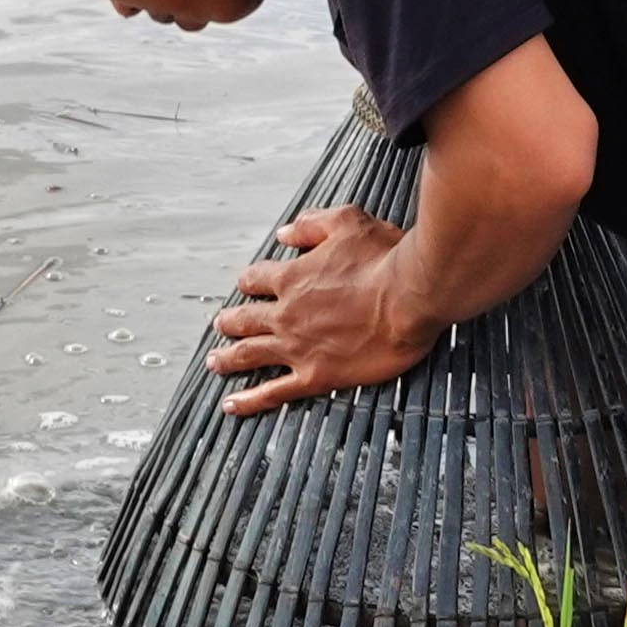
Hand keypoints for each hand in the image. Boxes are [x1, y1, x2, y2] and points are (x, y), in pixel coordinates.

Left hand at [207, 204, 437, 413]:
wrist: (411, 297)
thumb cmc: (387, 260)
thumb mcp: (348, 223)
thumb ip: (312, 226)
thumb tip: (286, 232)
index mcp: (293, 277)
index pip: (257, 279)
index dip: (250, 282)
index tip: (247, 285)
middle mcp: (287, 313)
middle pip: (245, 319)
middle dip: (229, 322)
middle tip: (221, 325)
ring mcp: (298, 347)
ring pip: (250, 354)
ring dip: (228, 359)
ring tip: (215, 363)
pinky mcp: (316, 375)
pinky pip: (273, 391)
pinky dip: (250, 400)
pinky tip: (233, 404)